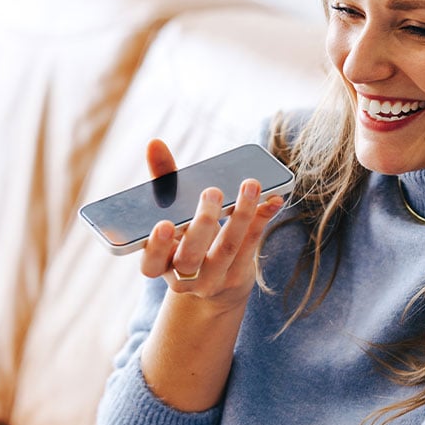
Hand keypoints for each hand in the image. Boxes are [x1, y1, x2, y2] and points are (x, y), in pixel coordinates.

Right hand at [140, 139, 283, 311]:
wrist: (215, 281)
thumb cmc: (187, 238)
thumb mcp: (172, 214)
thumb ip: (162, 181)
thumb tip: (154, 144)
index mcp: (159, 264)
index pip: (150, 264)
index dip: (157, 246)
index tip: (166, 224)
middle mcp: (184, 278)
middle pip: (190, 257)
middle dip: (203, 223)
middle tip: (212, 192)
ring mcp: (213, 280)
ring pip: (227, 248)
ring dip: (241, 214)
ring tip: (250, 185)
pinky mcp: (238, 275)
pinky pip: (251, 245)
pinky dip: (262, 219)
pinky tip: (273, 199)